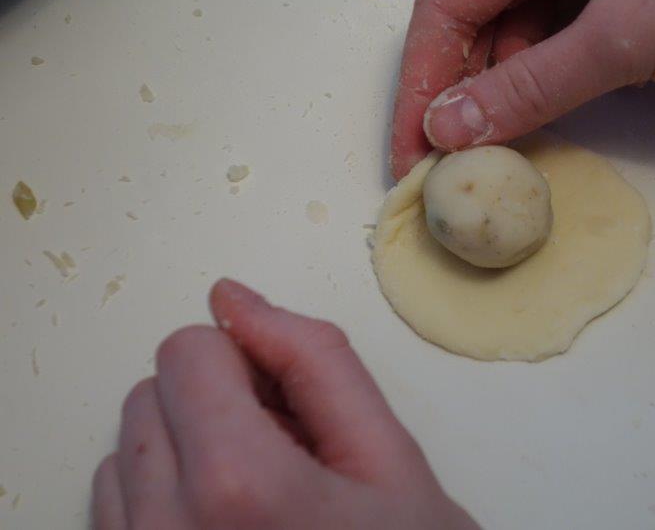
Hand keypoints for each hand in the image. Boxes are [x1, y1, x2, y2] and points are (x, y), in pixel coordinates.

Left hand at [91, 279, 477, 529]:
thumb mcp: (389, 456)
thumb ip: (315, 361)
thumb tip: (235, 299)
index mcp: (236, 485)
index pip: (189, 348)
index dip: (250, 361)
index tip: (292, 406)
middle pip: (151, 390)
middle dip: (218, 401)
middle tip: (286, 454)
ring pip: (127, 444)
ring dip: (187, 447)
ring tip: (257, 497)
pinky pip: (112, 503)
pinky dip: (162, 493)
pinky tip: (225, 523)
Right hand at [389, 0, 654, 177]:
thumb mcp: (626, 39)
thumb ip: (530, 86)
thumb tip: (447, 126)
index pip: (449, 3)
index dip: (421, 85)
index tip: (411, 157)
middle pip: (482, 15)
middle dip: (460, 91)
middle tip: (450, 167)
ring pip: (527, 29)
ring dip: (508, 91)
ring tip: (497, 156)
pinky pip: (571, 33)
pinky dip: (554, 79)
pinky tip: (550, 120)